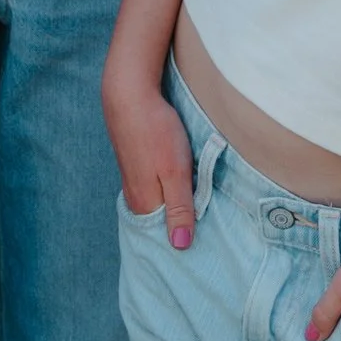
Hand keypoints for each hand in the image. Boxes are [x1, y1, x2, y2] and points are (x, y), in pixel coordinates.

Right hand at [104, 75, 197, 247]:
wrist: (130, 94)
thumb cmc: (155, 132)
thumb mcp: (175, 173)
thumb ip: (179, 208)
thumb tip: (181, 246)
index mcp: (145, 205)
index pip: (166, 237)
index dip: (186, 241)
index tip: (207, 246)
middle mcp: (136, 197)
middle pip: (164, 222)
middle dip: (184, 226)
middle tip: (211, 230)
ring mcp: (136, 181)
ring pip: (162, 204)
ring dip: (180, 206)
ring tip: (201, 208)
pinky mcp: (139, 166)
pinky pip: (158, 189)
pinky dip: (173, 191)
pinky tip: (184, 185)